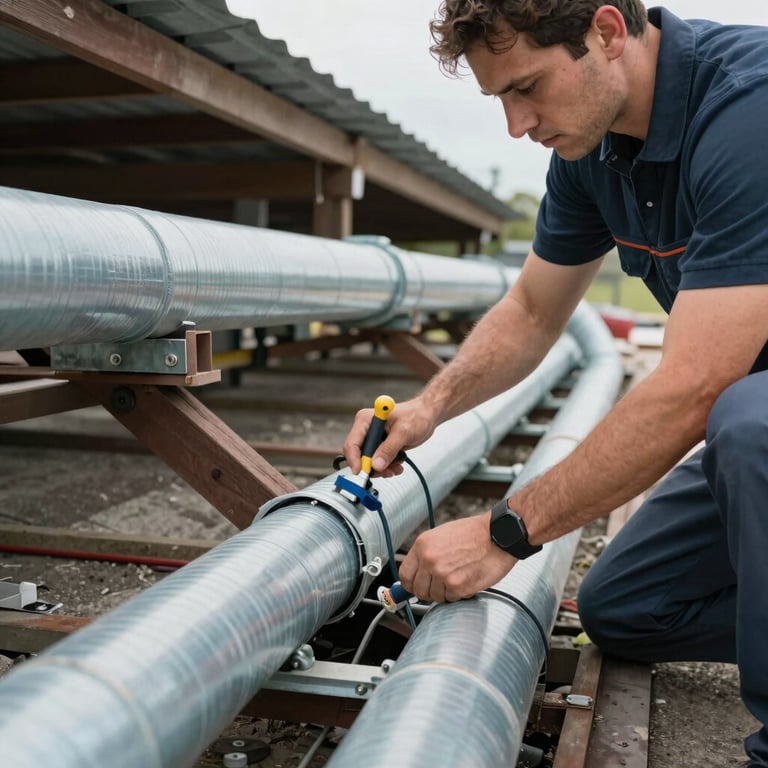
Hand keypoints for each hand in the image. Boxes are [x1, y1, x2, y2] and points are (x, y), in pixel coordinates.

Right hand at [342, 396, 436, 476]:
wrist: (426, 416)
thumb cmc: (416, 416)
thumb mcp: (403, 432)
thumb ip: (389, 448)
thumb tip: (376, 464)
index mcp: (366, 420)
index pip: (352, 443)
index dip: (354, 459)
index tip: (361, 472)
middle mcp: (367, 430)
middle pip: (359, 455)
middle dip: (372, 467)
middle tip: (386, 472)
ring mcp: (373, 439)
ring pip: (369, 462)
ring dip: (382, 469)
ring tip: (396, 467)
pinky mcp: (380, 446)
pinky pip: (378, 462)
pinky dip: (387, 467)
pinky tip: (397, 465)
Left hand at [398, 512, 516, 601]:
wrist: (498, 535)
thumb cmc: (474, 533)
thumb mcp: (441, 535)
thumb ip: (426, 553)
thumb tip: (417, 572)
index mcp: (423, 545)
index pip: (405, 575)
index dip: (411, 583)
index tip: (416, 586)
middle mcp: (429, 560)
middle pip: (419, 590)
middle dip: (429, 590)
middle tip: (441, 584)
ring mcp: (443, 575)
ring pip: (435, 597)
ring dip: (445, 591)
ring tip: (458, 576)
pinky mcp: (458, 587)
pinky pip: (451, 599)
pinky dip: (458, 593)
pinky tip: (467, 578)